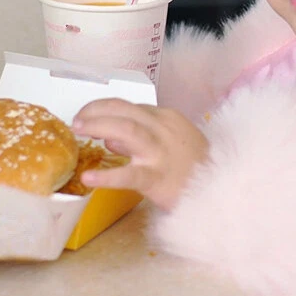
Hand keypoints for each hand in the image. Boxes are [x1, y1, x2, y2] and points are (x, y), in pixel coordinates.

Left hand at [71, 99, 208, 210]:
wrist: (219, 189)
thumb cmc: (195, 166)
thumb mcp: (173, 141)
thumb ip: (143, 136)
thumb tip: (110, 138)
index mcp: (167, 118)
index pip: (131, 106)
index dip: (104, 108)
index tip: (87, 115)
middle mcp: (163, 129)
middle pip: (125, 111)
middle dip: (96, 111)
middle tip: (76, 121)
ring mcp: (161, 153)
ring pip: (127, 131)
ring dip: (99, 126)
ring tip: (78, 130)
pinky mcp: (158, 178)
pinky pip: (130, 175)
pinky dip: (107, 175)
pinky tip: (89, 177)